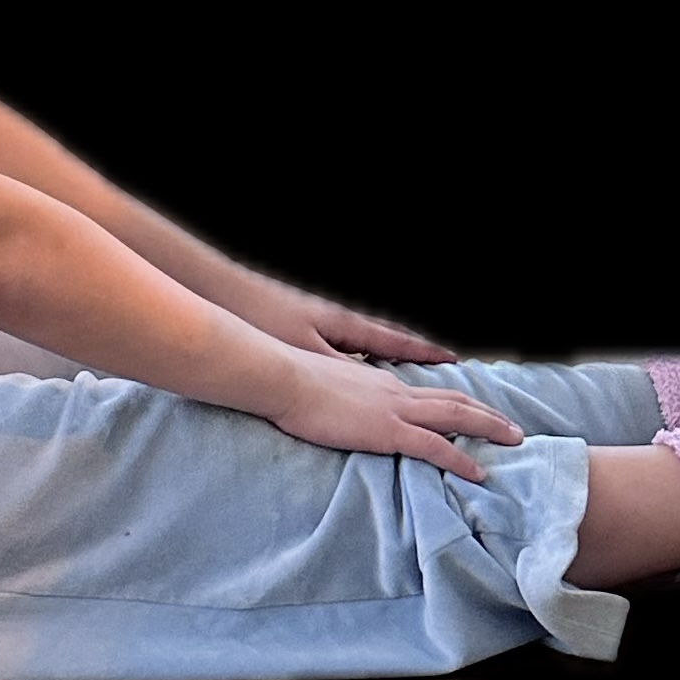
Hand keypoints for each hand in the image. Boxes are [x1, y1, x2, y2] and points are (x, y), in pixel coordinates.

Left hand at [226, 269, 459, 365]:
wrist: (228, 293)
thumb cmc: (266, 321)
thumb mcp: (308, 354)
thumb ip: (343, 371)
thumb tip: (377, 386)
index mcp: (347, 325)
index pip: (397, 342)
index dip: (425, 353)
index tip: (451, 359)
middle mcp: (341, 319)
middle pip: (388, 335)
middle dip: (416, 349)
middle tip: (444, 359)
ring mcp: (323, 319)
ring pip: (367, 336)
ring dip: (389, 349)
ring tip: (410, 361)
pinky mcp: (304, 322)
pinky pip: (346, 338)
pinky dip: (362, 349)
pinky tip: (357, 360)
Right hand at [268, 349, 523, 481]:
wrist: (285, 379)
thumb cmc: (295, 384)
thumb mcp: (327, 389)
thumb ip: (346, 400)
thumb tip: (349, 412)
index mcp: (382, 384)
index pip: (429, 392)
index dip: (457, 400)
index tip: (478, 410)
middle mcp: (396, 391)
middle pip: (454, 399)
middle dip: (487, 413)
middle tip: (512, 427)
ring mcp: (394, 409)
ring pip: (456, 416)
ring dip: (488, 427)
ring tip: (513, 440)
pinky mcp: (388, 430)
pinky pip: (434, 446)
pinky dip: (461, 458)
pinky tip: (479, 471)